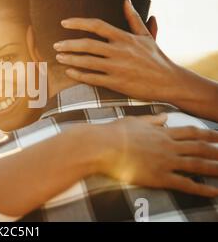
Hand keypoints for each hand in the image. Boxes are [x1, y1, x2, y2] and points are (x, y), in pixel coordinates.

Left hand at [53, 0, 182, 101]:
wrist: (169, 81)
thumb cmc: (156, 57)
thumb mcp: (145, 35)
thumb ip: (133, 18)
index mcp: (125, 37)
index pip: (97, 25)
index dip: (78, 23)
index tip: (64, 22)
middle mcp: (119, 51)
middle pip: (87, 45)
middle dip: (68, 44)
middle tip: (55, 45)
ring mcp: (117, 68)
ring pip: (87, 62)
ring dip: (70, 59)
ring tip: (58, 57)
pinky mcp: (117, 83)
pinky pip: (93, 78)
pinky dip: (79, 75)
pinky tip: (69, 72)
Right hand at [96, 113, 217, 196]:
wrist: (102, 146)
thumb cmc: (113, 133)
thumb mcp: (134, 121)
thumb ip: (152, 120)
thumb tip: (166, 116)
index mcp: (162, 133)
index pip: (191, 132)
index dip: (208, 134)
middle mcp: (168, 146)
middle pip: (199, 148)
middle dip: (217, 151)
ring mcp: (165, 162)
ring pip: (197, 165)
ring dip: (215, 168)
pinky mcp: (160, 177)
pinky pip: (185, 184)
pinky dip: (202, 189)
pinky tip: (214, 192)